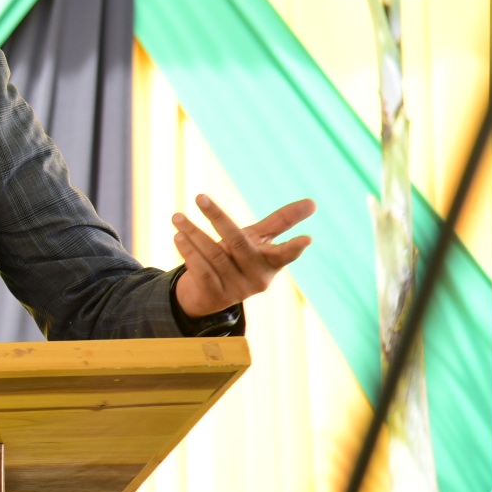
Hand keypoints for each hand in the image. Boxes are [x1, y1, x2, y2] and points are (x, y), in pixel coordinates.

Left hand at [172, 194, 315, 318]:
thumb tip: (314, 202)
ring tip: (177, 217)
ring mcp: (235, 288)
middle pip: (237, 243)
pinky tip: (178, 235)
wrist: (211, 293)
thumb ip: (283, 222)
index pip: (284, 255)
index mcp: (271, 263)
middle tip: (199, 197)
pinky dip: (188, 250)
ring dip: (193, 232)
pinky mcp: (214, 295)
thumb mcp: (261, 240)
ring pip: (213, 254)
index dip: (295, 248)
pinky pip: (200, 269)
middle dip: (217, 218)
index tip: (307, 239)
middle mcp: (256, 277)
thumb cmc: (241, 258)